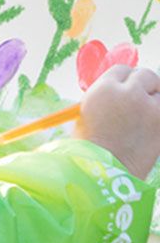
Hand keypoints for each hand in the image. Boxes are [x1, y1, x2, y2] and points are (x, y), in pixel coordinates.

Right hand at [73, 64, 159, 179]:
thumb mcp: (89, 111)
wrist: (102, 172)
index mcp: (105, 88)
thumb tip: (123, 87)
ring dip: (156, 100)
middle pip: (146, 75)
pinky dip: (158, 117)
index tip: (125, 89)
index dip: (123, 80)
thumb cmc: (90, 144)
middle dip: (144, 86)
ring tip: (145, 117)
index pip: (122, 70)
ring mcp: (151, 108)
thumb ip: (108, 95)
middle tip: (141, 100)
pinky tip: (149, 129)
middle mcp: (130, 93)